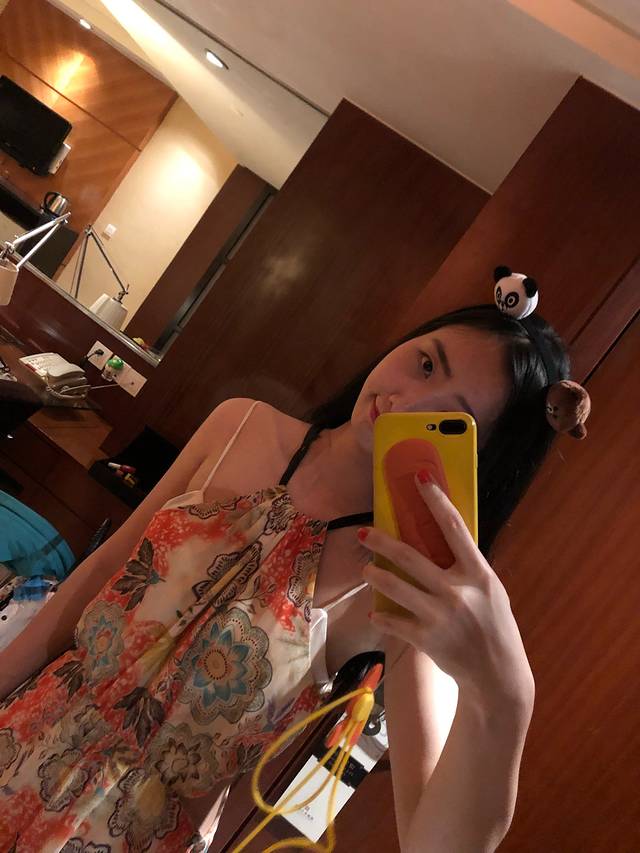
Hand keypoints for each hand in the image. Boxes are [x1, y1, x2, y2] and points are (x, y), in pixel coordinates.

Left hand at [360, 474, 535, 710]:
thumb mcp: (491, 592)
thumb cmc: (494, 628)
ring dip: (375, 576)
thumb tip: (439, 541)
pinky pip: (393, 621)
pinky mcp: (426, 639)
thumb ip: (467, 569)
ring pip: (395, 587)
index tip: (419, 478)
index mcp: (479, 574)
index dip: (436, 500)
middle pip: (411, 557)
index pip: (455, 527)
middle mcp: (458, 591)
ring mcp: (440, 616)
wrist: (498, 677)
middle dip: (382, 542)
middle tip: (363, 533)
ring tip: (367, 570)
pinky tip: (376, 613)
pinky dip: (382, 616)